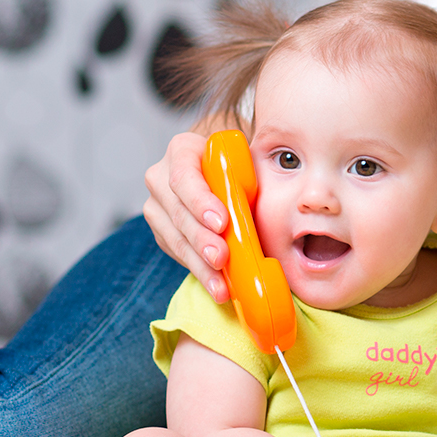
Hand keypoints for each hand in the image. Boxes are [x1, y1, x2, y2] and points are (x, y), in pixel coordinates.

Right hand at [143, 130, 231, 302]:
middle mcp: (160, 178)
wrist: (215, 170)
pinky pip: (178, 254)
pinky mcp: (162, 231)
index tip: (222, 222)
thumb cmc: (233, 166)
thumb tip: (278, 203)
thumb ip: (247, 179)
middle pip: (178, 212)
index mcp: (181, 151)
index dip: (201, 201)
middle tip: (221, 258)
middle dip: (202, 239)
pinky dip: (199, 270)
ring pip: (175, 238)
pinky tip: (216, 286)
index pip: (185, 176)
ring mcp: (157, 207)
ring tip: (220, 285)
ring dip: (200, 264)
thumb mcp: (242, 164)